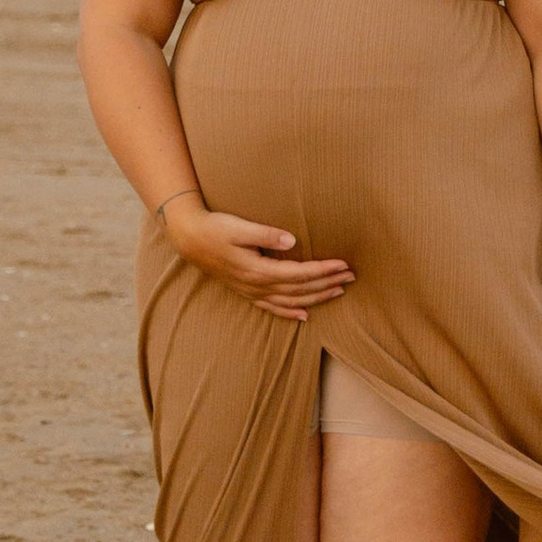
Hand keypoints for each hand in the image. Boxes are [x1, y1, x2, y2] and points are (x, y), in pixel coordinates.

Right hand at [162, 195, 353, 319]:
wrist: (190, 239)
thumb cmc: (216, 229)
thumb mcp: (238, 227)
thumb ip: (265, 234)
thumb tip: (291, 240)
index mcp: (258, 270)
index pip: (299, 274)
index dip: (322, 270)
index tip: (343, 264)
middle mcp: (257, 286)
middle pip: (300, 290)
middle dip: (327, 284)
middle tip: (351, 276)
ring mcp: (252, 292)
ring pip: (291, 301)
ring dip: (316, 297)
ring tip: (339, 291)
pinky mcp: (247, 292)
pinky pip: (273, 308)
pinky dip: (291, 312)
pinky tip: (305, 314)